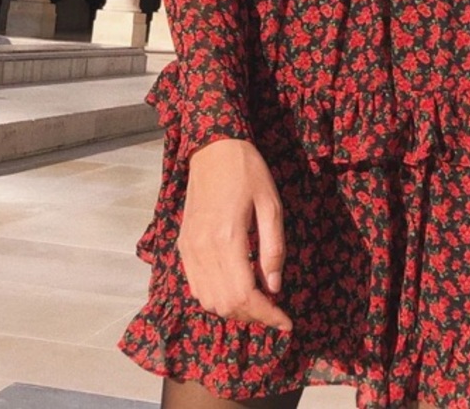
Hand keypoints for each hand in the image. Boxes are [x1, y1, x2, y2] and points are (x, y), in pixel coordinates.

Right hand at [178, 137, 292, 329]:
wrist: (213, 147)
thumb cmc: (248, 171)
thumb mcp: (271, 204)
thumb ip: (273, 248)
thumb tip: (275, 287)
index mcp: (228, 238)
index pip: (245, 295)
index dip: (267, 315)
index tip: (286, 322)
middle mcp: (203, 249)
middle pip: (226, 305)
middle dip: (253, 316)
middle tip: (276, 312)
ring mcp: (189, 249)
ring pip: (208, 301)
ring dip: (235, 310)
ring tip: (259, 302)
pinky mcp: (183, 245)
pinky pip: (196, 287)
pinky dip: (216, 298)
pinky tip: (236, 289)